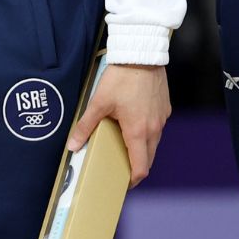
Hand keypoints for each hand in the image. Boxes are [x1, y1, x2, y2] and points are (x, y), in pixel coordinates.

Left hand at [64, 64, 171, 186]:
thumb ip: (86, 126)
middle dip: (136, 166)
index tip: (124, 183)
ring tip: (124, 145)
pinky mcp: (165, 109)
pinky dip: (147, 132)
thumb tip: (73, 145)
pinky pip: (157, 127)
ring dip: (142, 149)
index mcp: (138, 132)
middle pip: (148, 158)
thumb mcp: (98, 103)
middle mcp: (154, 129)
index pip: (141, 167)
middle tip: (121, 167)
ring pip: (154, 143)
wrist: (142, 56)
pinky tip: (133, 124)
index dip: (132, 180)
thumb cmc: (121, 78)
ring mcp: (162, 119)